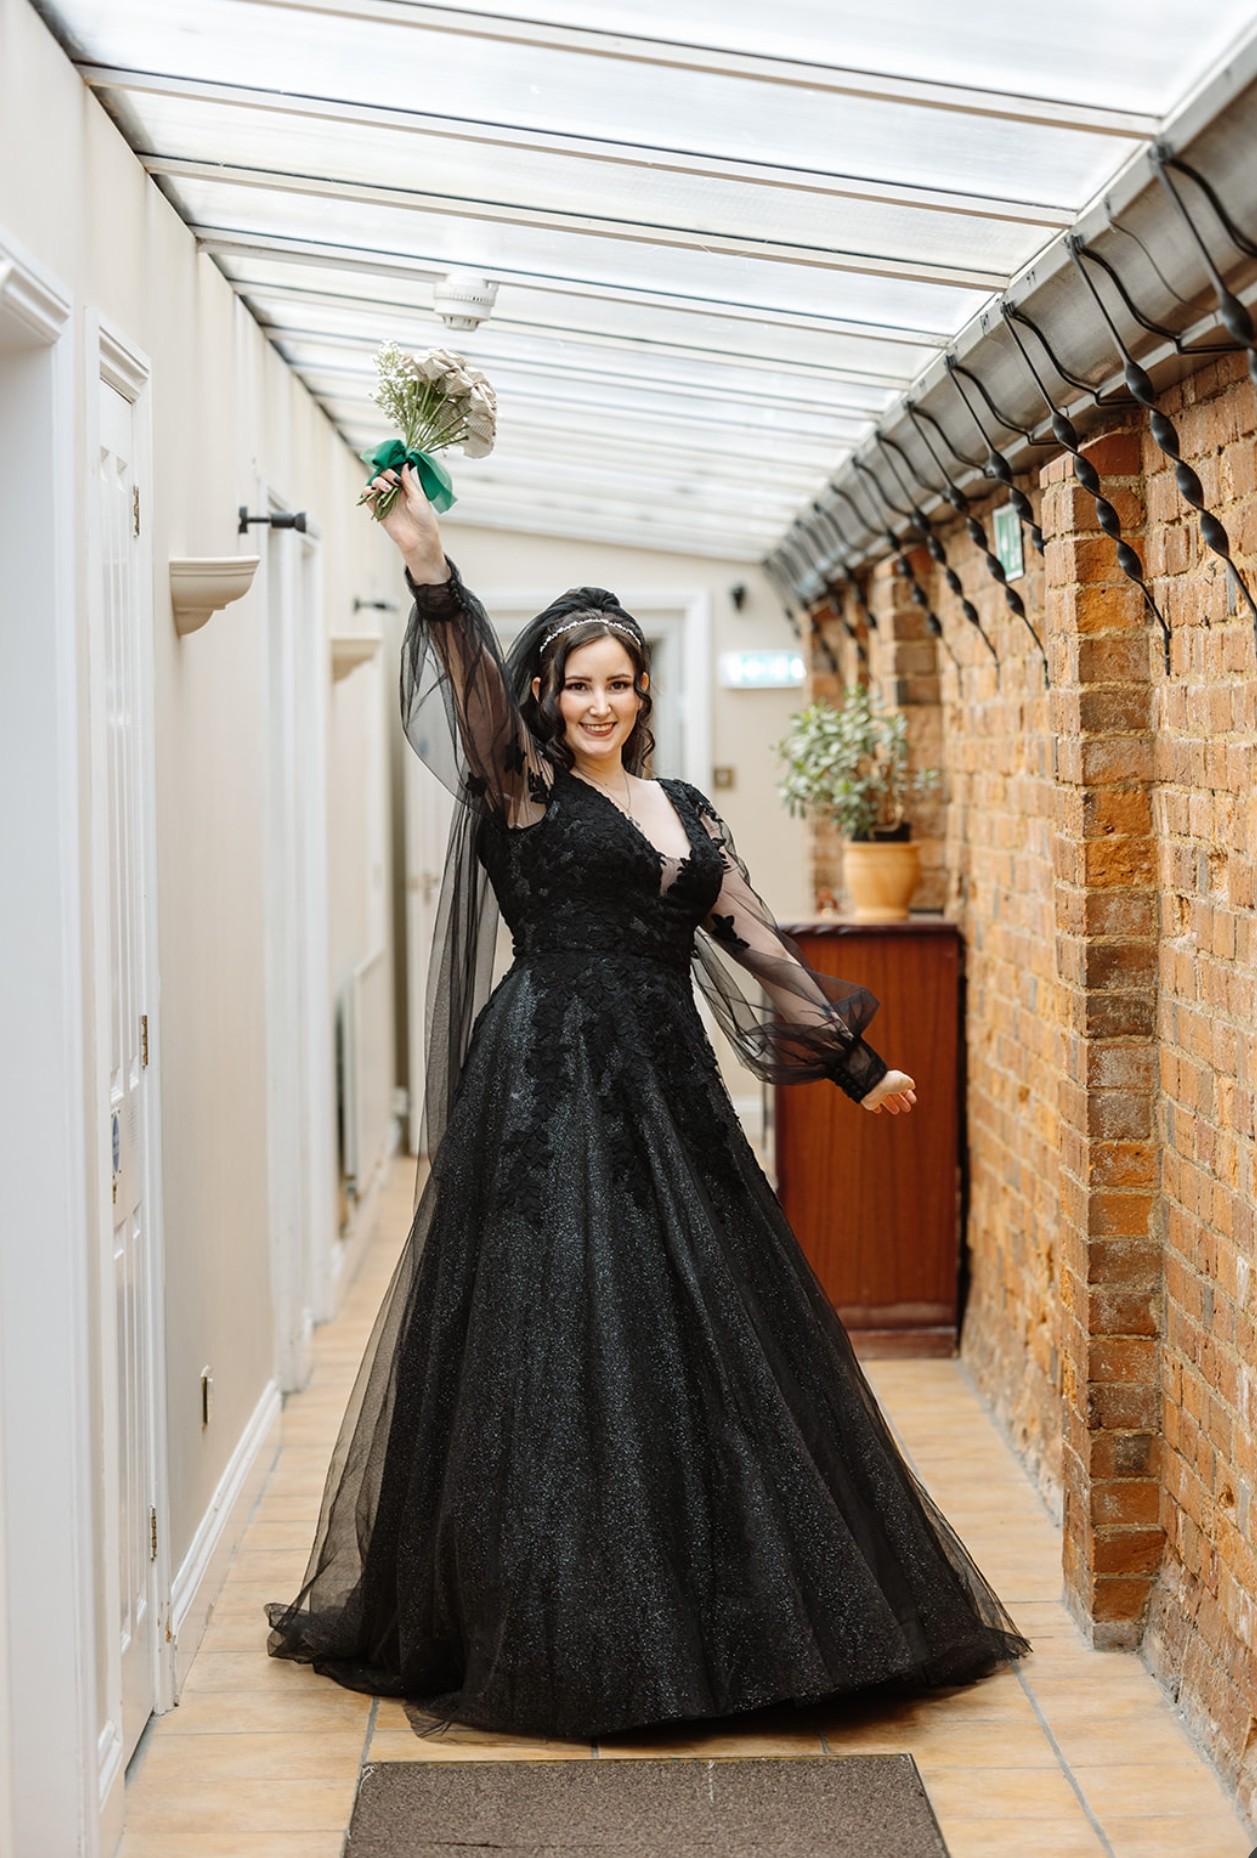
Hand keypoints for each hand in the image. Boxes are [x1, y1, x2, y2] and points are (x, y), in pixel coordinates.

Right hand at [363, 463, 446, 579]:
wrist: (420, 541)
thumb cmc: (424, 520)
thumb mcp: (418, 497)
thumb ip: (408, 482)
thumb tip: (404, 464)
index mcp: (406, 488)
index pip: (395, 470)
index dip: (393, 465)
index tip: (394, 461)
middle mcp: (395, 493)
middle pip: (383, 475)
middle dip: (386, 473)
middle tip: (393, 480)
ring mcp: (386, 501)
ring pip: (374, 484)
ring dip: (377, 482)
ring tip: (385, 488)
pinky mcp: (378, 511)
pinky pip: (368, 498)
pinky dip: (367, 492)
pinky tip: (372, 492)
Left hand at [860, 1069, 916, 1114]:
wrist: (872, 1087)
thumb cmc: (889, 1083)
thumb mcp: (905, 1081)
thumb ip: (909, 1083)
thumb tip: (911, 1086)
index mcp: (894, 1080)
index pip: (903, 1088)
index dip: (909, 1095)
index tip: (913, 1101)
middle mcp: (886, 1086)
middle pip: (895, 1095)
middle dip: (901, 1101)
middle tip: (907, 1109)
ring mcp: (878, 1093)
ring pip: (885, 1100)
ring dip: (891, 1105)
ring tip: (896, 1111)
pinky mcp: (871, 1101)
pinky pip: (873, 1104)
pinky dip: (876, 1107)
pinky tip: (878, 1110)